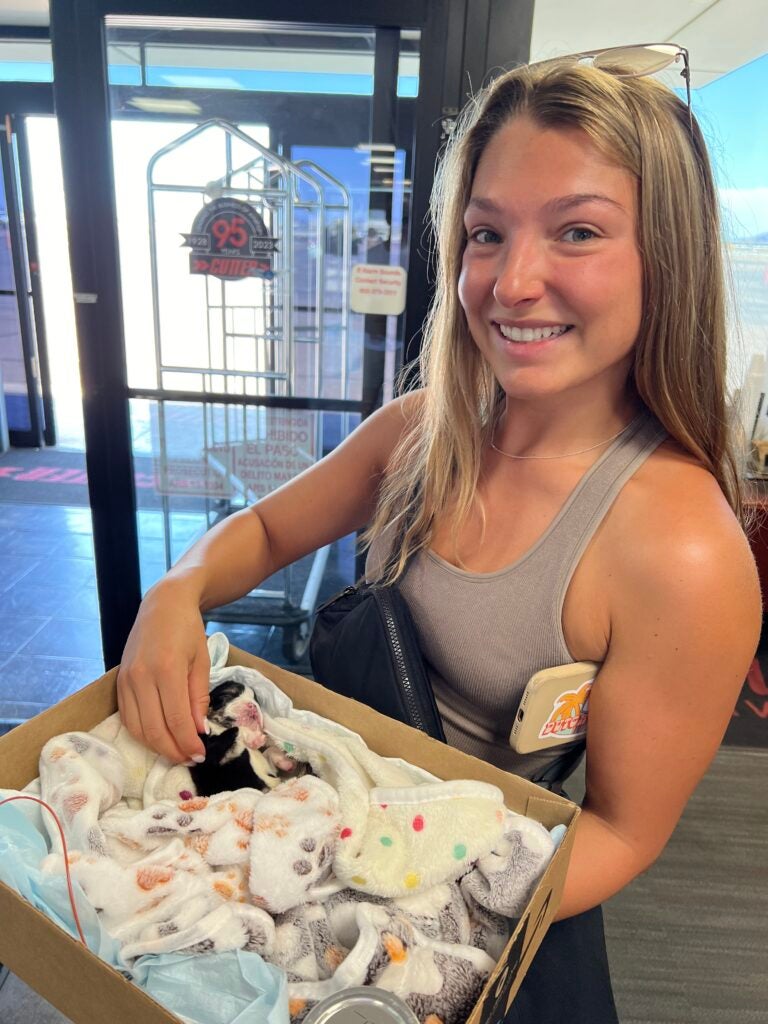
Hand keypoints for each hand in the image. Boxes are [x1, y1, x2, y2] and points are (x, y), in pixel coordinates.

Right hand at [116, 582, 210, 762]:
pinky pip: (127, 717)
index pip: (176, 720)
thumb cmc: (188, 630)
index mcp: (166, 670)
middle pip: (153, 729)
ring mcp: (126, 680)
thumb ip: (199, 698)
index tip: (201, 754)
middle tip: (189, 758)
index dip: (188, 743)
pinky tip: (158, 737)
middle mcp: (141, 677)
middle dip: (173, 750)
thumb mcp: (202, 662)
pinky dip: (142, 733)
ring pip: (137, 728)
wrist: (163, 605)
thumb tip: (198, 732)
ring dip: (156, 746)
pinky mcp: (119, 682)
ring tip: (176, 751)